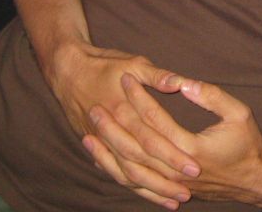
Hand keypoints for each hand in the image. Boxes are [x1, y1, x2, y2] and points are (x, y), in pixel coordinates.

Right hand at [46, 41, 199, 208]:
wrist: (67, 71)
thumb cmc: (104, 65)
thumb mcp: (134, 63)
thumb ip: (158, 76)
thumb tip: (180, 83)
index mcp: (124, 109)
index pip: (153, 139)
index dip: (173, 154)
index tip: (194, 167)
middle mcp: (113, 130)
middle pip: (141, 162)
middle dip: (165, 179)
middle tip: (188, 192)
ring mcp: (102, 141)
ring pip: (127, 173)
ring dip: (150, 189)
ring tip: (173, 200)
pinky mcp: (97, 147)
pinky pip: (114, 172)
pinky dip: (131, 185)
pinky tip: (147, 193)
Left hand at [87, 73, 261, 206]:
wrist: (256, 182)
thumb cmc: (249, 144)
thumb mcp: (239, 113)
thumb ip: (211, 96)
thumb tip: (183, 83)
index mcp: (192, 149)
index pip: (156, 119)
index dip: (139, 97)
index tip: (125, 78)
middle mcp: (178, 171)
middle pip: (137, 146)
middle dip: (114, 125)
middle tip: (95, 105)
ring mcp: (173, 184)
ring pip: (132, 170)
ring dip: (108, 152)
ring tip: (89, 133)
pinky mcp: (171, 191)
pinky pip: (138, 184)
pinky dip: (118, 172)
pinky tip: (102, 160)